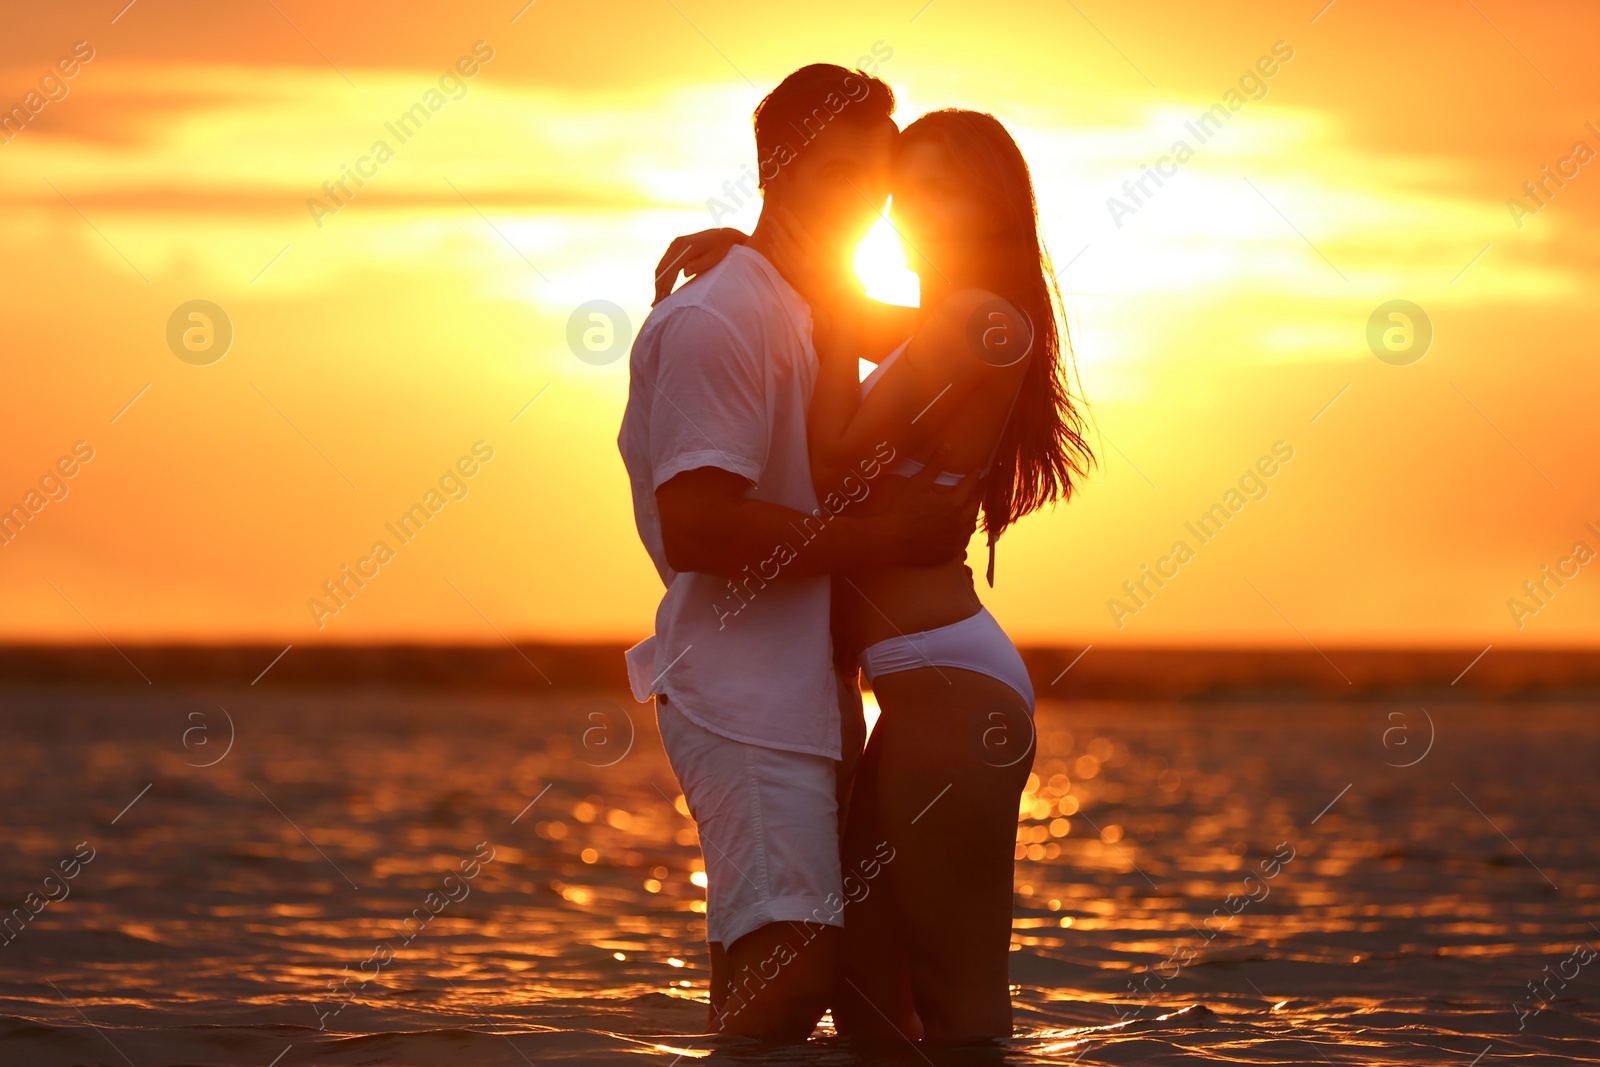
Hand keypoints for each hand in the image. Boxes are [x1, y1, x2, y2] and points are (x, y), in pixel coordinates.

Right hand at [653, 227, 747, 304]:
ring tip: (657, 299)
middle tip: (657, 303)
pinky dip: (661, 277)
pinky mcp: (674, 247)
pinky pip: (664, 264)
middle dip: (659, 286)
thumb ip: (701, 264)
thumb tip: (685, 273)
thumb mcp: (716, 257)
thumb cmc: (722, 249)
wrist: (722, 235)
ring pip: (661, 266)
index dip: (667, 283)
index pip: (673, 267)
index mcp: (688, 246)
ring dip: (658, 283)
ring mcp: (674, 244)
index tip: (664, 298)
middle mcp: (678, 243)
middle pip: (663, 267)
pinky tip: (661, 288)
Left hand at [762, 204, 861, 314]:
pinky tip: (771, 246)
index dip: (789, 219)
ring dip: (774, 238)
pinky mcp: (795, 280)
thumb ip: (830, 237)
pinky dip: (776, 254)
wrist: (842, 301)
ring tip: (769, 227)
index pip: (798, 231)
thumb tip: (821, 225)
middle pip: (785, 240)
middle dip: (777, 227)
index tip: (782, 208)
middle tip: (769, 217)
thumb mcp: (841, 253)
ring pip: (781, 252)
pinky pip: (782, 265)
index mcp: (816, 253)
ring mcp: (798, 272)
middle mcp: (804, 262)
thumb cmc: (845, 275)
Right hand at [874, 446, 979, 566]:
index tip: (978, 470)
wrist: (890, 540)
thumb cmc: (902, 510)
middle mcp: (959, 523)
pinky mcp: (949, 553)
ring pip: (971, 524)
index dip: (975, 476)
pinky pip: (964, 541)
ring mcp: (955, 540)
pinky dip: (964, 531)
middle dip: (976, 494)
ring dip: (971, 513)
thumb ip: (934, 465)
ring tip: (968, 506)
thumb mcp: (917, 483)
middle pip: (974, 505)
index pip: (971, 485)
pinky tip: (959, 528)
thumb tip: (947, 447)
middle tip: (976, 487)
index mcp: (954, 504)